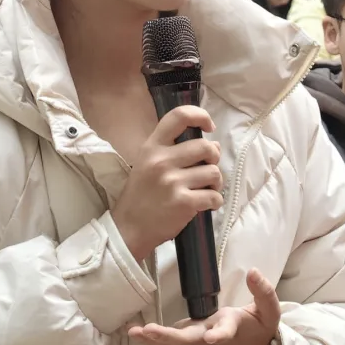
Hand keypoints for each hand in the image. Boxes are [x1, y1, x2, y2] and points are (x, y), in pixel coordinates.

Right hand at [111, 106, 222, 263]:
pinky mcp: (184, 202)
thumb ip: (173, 151)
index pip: (179, 116)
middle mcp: (161, 161)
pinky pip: (214, 196)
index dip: (201, 116)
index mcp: (152, 147)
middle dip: (213, 158)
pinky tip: (206, 204)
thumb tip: (212, 145)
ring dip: (215, 182)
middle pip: (205, 147)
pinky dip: (215, 201)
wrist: (129, 228)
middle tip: (207, 168)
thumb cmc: (140, 195)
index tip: (209, 127)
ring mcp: (173, 182)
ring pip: (213, 172)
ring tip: (205, 189)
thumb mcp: (147, 164)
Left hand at [129, 269, 280, 344]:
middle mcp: (209, 337)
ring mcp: (196, 341)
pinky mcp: (188, 341)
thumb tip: (254, 271)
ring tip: (133, 332)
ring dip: (153, 339)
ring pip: (173, 343)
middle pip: (187, 339)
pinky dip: (150, 339)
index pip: (226, 331)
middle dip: (168, 336)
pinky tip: (132, 332)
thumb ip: (264, 292)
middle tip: (149, 331)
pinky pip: (168, 343)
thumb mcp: (269, 313)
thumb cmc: (258, 331)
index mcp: (231, 329)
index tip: (211, 338)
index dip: (219, 334)